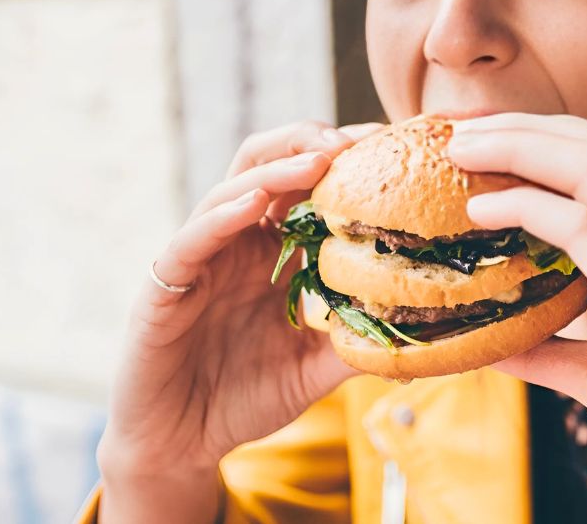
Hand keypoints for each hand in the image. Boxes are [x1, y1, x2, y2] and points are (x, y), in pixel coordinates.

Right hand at [96, 120, 381, 522]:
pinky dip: (222, 215)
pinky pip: (191, 240)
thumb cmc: (244, 399)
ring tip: (319, 158)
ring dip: (276, 170)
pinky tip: (255, 203)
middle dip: (308, 142)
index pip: (306, 186)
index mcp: (271, 253)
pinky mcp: (164, 286)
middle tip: (355, 140)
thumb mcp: (315, 368)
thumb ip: (356, 342)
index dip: (342, 161)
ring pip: (231, 191)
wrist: (181, 445)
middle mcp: (235, 245)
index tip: (386, 146)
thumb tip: (422, 334)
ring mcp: (198, 260)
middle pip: (265, 165)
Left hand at [445, 113, 586, 523]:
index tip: (487, 136)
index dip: (551, 136)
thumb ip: (554, 349)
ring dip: (520, 146)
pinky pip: (586, 229)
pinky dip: (528, 206)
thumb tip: (493, 342)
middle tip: (459, 128)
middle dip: (527, 124)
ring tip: (460, 148)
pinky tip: (484, 208)